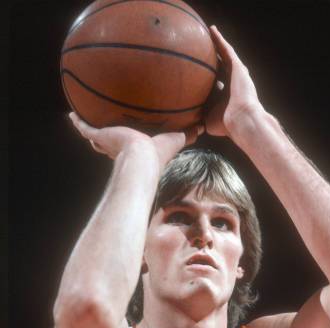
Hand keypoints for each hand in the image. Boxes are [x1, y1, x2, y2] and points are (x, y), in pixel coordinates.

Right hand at [68, 113, 203, 169]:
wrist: (142, 157)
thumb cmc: (159, 153)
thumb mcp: (176, 138)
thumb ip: (189, 133)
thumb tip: (204, 126)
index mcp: (137, 148)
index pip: (131, 143)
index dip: (130, 139)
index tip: (130, 134)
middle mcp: (121, 147)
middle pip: (111, 141)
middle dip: (107, 135)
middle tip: (104, 126)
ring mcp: (109, 142)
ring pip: (97, 135)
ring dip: (90, 127)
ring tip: (82, 117)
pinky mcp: (100, 136)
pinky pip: (86, 128)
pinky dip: (78, 122)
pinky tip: (71, 114)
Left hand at [204, 26, 262, 137]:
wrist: (241, 120)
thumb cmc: (225, 124)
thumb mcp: (208, 119)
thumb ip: (199, 116)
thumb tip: (188, 122)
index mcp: (225, 95)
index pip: (214, 81)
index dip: (206, 75)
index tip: (195, 70)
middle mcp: (232, 82)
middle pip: (220, 66)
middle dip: (212, 57)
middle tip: (201, 47)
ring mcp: (236, 74)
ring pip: (224, 54)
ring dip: (216, 43)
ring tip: (208, 32)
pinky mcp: (238, 67)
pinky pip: (227, 50)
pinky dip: (220, 40)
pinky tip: (212, 30)